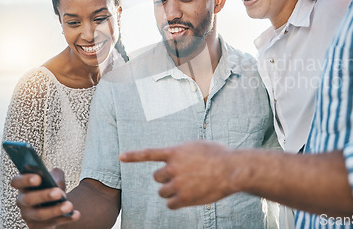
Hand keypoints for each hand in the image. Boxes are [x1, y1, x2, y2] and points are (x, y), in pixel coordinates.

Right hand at [10, 169, 79, 228]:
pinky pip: (51, 224)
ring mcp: (29, 216)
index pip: (17, 181)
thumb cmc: (51, 186)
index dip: (25, 180)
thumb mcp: (53, 177)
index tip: (38, 178)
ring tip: (69, 205)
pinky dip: (65, 219)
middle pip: (28, 199)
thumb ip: (55, 175)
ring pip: (40, 214)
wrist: (54, 203)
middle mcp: (23, 201)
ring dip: (55, 210)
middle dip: (44, 196)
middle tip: (58, 192)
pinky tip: (75, 214)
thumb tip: (57, 184)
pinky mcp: (39, 227)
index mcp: (24, 186)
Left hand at [120, 141, 238, 208]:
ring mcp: (178, 183)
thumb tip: (178, 159)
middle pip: (157, 177)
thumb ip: (184, 152)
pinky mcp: (184, 198)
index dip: (133, 156)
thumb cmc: (220, 155)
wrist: (232, 170)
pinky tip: (188, 198)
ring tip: (187, 187)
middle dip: (165, 179)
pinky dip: (176, 202)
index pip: (149, 153)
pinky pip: (171, 204)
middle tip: (180, 177)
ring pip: (163, 192)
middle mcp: (173, 167)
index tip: (120, 157)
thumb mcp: (198, 146)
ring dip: (171, 191)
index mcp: (175, 152)